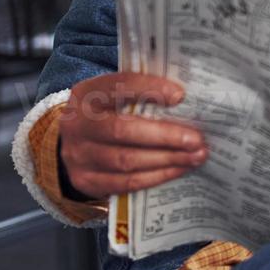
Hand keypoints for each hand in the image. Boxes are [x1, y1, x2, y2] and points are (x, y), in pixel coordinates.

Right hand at [58, 73, 206, 199]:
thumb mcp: (115, 96)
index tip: (180, 95)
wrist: (72, 141)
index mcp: (87, 94)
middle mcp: (78, 124)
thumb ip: (143, 94)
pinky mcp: (85, 181)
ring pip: (126, 160)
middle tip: (197, 139)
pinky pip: (124, 183)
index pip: (118, 86)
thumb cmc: (107, 112)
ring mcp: (78, 155)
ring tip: (195, 157)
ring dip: (166, 160)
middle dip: (165, 136)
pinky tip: (178, 170)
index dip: (149, 89)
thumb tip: (186, 99)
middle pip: (122, 130)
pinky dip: (155, 177)